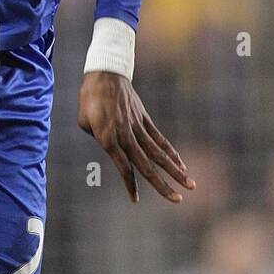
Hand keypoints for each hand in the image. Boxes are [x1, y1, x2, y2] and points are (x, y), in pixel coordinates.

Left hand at [77, 70, 194, 203]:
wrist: (106, 73)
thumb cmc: (89, 98)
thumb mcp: (83, 121)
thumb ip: (96, 137)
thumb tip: (107, 144)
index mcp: (108, 138)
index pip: (123, 167)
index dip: (130, 185)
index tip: (136, 200)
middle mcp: (126, 135)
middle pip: (147, 165)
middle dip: (162, 184)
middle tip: (177, 200)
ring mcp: (137, 127)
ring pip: (159, 153)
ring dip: (175, 170)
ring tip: (190, 185)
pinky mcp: (144, 118)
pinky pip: (160, 138)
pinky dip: (171, 152)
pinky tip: (181, 164)